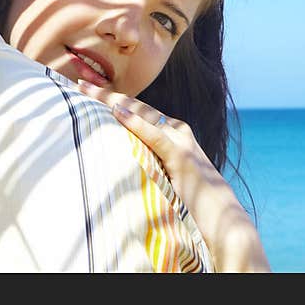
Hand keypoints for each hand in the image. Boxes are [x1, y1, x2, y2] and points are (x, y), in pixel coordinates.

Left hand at [78, 80, 270, 272]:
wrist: (224, 221)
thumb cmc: (193, 204)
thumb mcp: (166, 177)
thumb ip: (150, 164)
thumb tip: (122, 162)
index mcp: (173, 134)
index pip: (137, 110)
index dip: (113, 99)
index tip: (88, 91)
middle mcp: (178, 131)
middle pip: (136, 106)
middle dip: (107, 94)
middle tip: (80, 83)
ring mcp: (181, 142)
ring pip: (142, 114)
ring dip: (114, 100)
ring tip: (90, 90)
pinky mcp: (182, 158)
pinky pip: (155, 137)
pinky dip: (136, 123)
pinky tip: (118, 112)